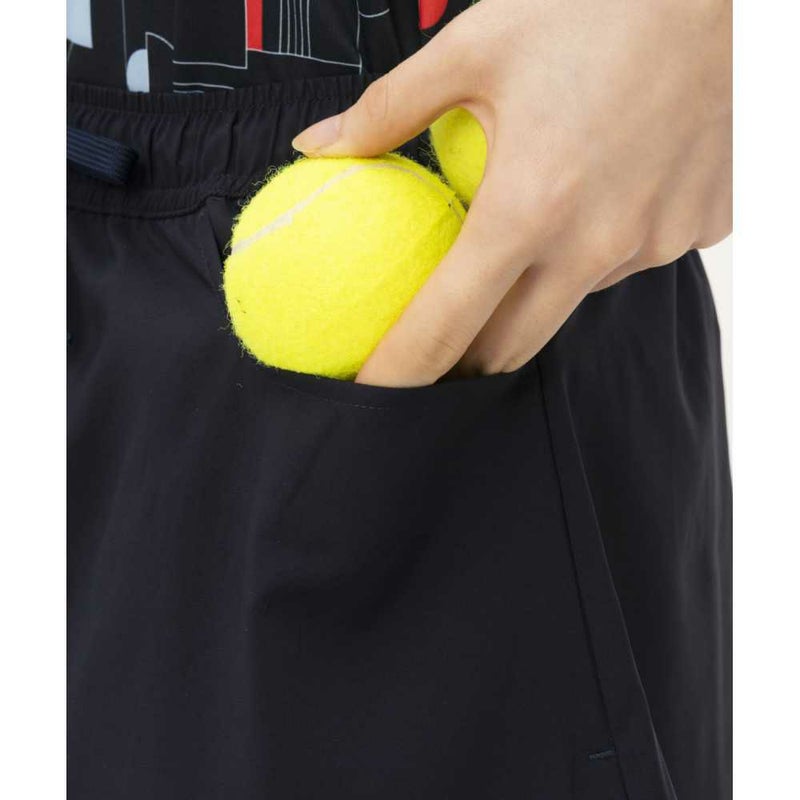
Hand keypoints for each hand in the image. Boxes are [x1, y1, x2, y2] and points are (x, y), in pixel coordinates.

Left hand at [292, 0, 731, 386]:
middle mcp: (594, 243)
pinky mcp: (694, 231)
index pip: (446, 325)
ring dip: (531, 297)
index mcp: (529, 206)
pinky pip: (626, 262)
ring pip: (569, 304)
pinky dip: (594, 249)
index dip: (401, 373)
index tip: (372, 396)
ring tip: (519, 249)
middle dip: (463, 360)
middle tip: (434, 343)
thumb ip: (388, 109)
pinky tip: (594, 196)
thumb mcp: (475, 46)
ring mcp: (652, 243)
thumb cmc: (596, 7)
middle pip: (508, 347)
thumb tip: (320, 145)